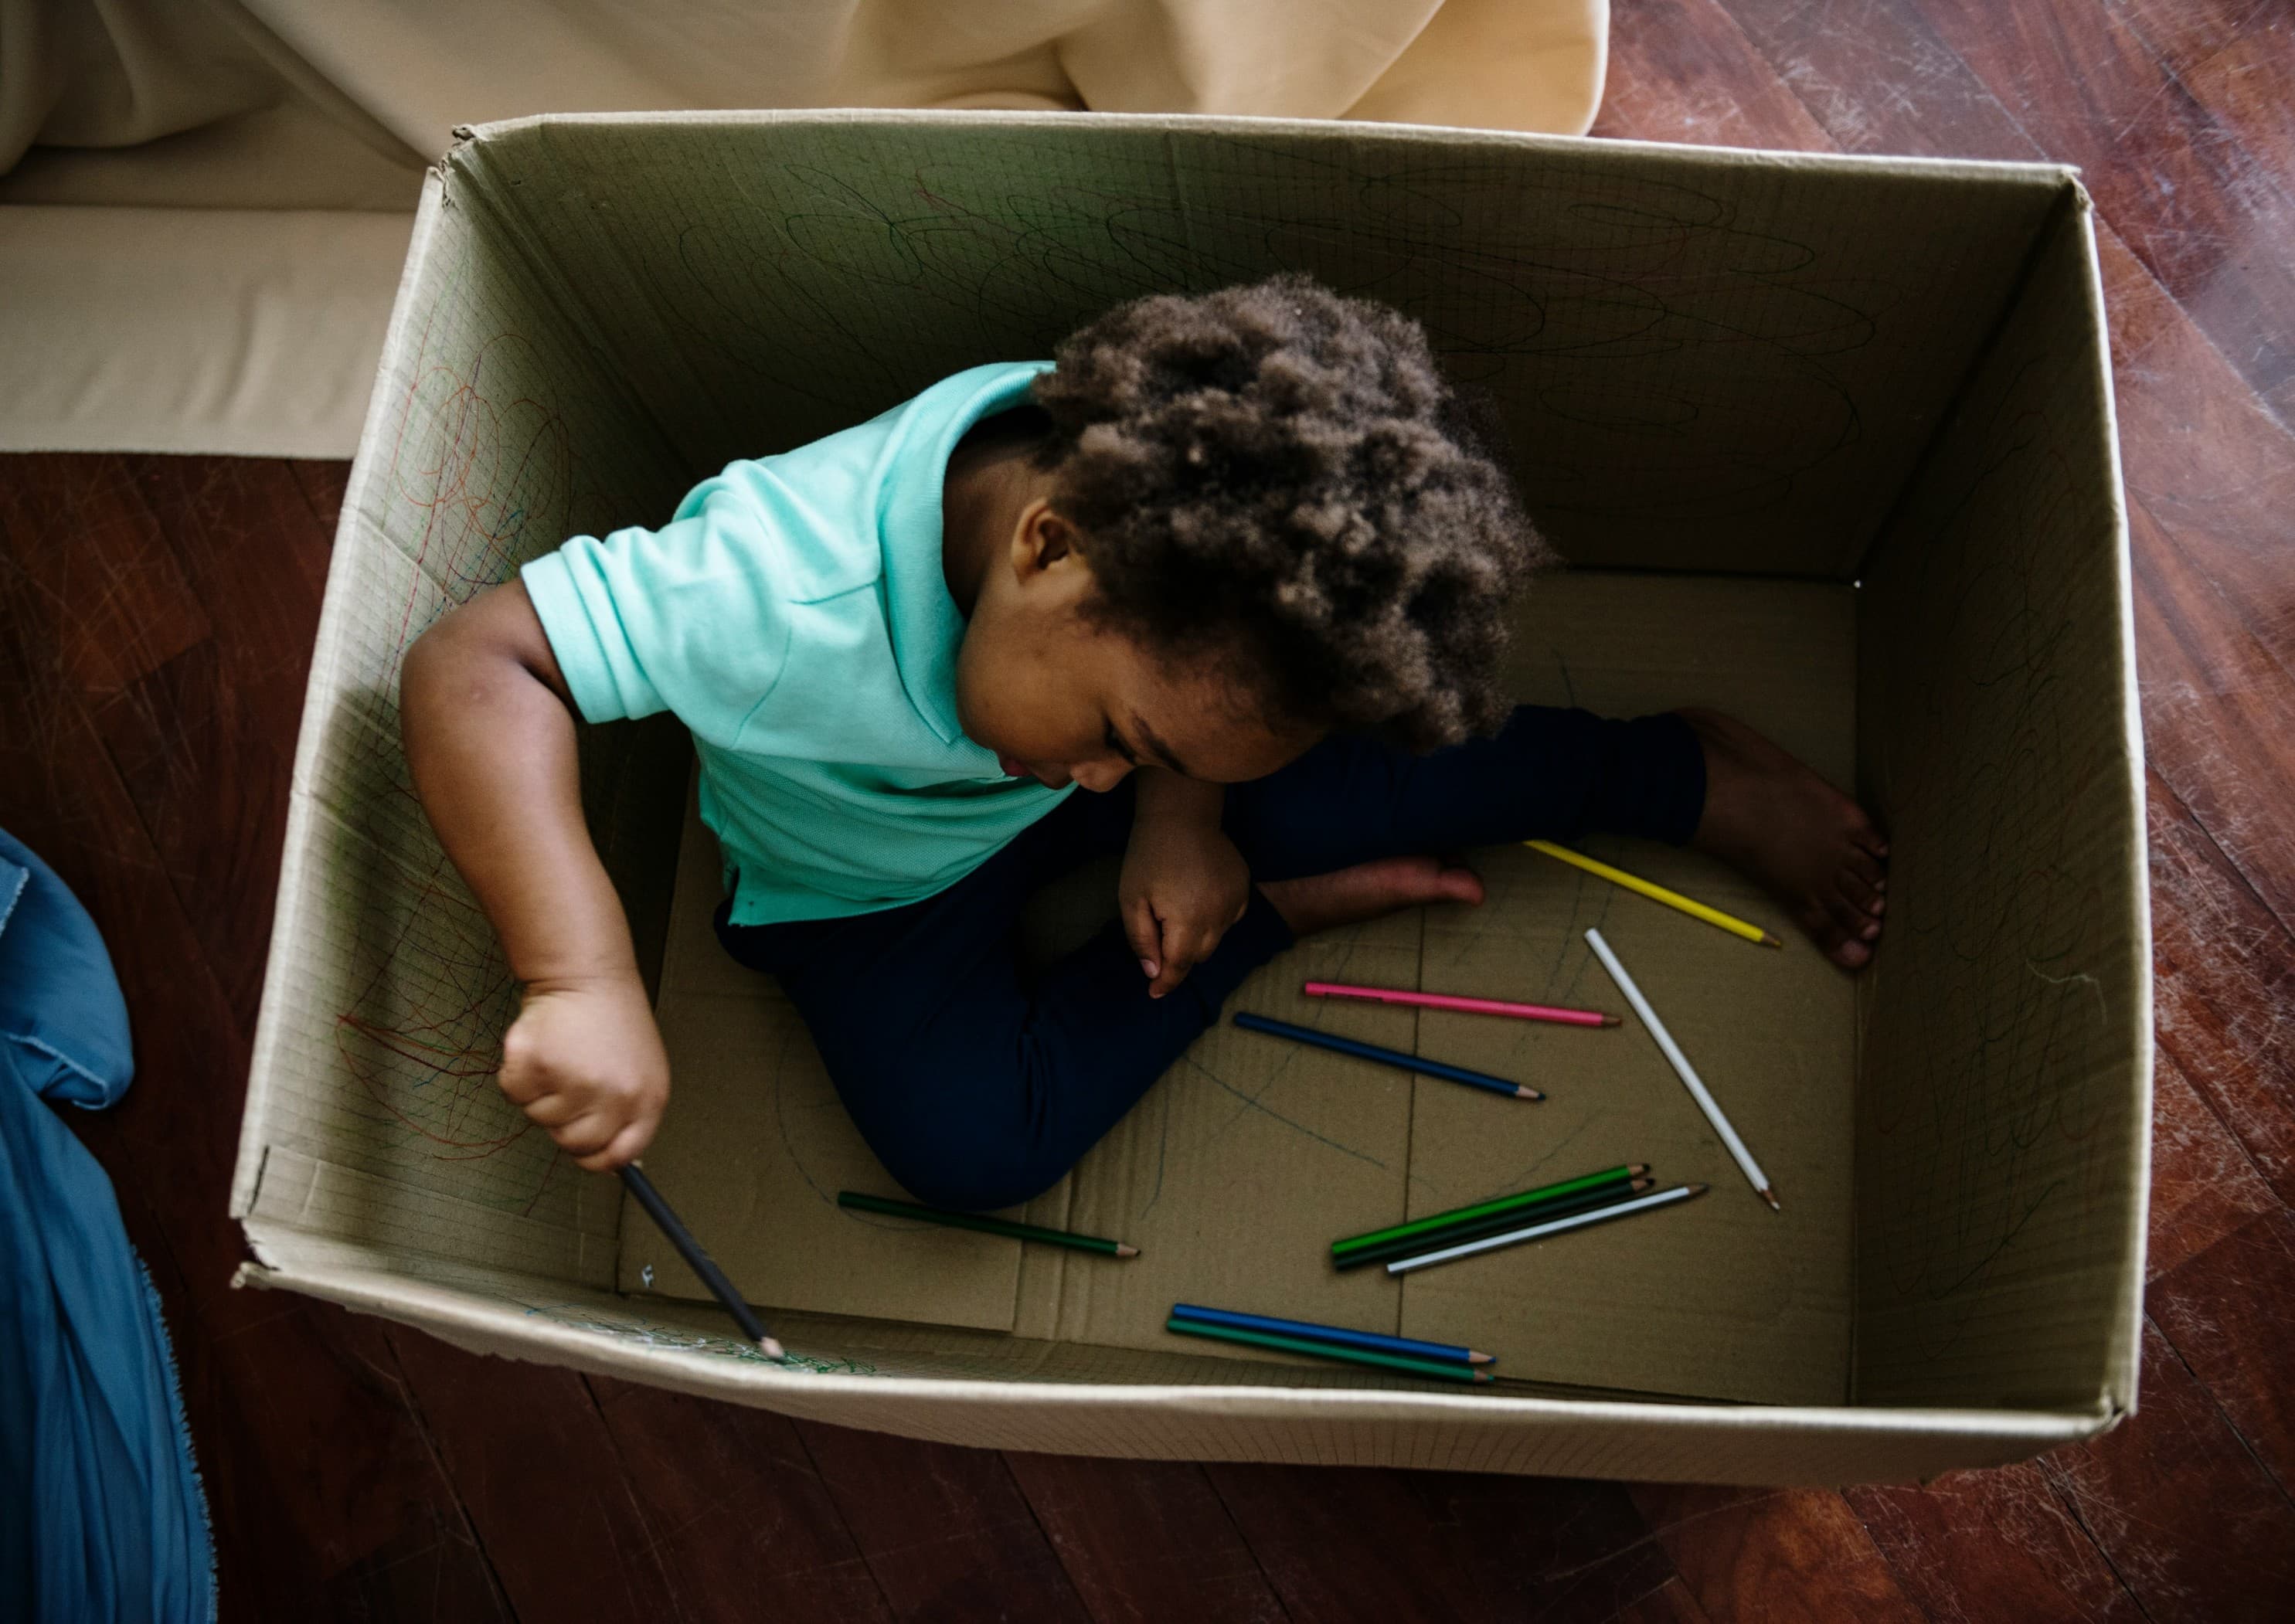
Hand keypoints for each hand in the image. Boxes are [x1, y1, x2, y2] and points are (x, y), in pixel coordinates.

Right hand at [496, 972, 669, 1170]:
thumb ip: (628, 1116)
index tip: (583, 1144)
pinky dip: (519, 1075)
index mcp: (647, 1102)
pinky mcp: (536, 1067)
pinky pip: (515, 1095)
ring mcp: (574, 1084)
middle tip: (571, 1080)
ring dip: (543, 1092)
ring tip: (562, 1055)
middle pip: (573, 1143)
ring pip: (540, 1119)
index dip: (595, 1154)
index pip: (618, 1156)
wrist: (586, 976)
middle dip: (564, 1119)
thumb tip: (609, 1166)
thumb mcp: (640, 1072)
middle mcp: (613, 1098)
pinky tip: (542, 1047)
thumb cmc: (612, 1023)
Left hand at [1120, 816, 1250, 998]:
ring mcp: (1236, 901)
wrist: (1182, 815)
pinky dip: (1214, 918)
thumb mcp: (1132, 899)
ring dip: (1196, 935)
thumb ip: (1142, 940)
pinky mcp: (1244, 888)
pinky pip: (1229, 919)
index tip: (1154, 995)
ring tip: (1178, 905)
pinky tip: (1198, 897)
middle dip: (1178, 954)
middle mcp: (1219, 915)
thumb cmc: (1149, 855)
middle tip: (1159, 927)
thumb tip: (1154, 974)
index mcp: (1189, 919)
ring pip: (1215, 939)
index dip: (1166, 982)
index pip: (1180, 965)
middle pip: (1198, 955)